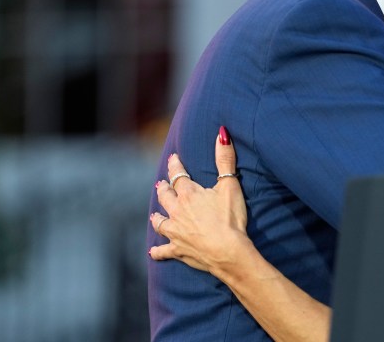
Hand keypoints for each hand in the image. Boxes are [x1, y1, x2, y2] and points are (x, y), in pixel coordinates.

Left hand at [149, 126, 248, 274]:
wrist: (227, 251)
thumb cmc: (230, 218)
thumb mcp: (230, 185)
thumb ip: (225, 159)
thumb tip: (221, 133)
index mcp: (189, 194)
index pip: (178, 175)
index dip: (176, 166)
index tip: (173, 158)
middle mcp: (177, 211)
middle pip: (165, 197)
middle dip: (163, 189)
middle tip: (161, 185)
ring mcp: (175, 232)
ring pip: (160, 222)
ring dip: (157, 216)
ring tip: (154, 214)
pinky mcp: (178, 250)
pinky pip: (163, 251)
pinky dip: (158, 251)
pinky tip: (153, 251)